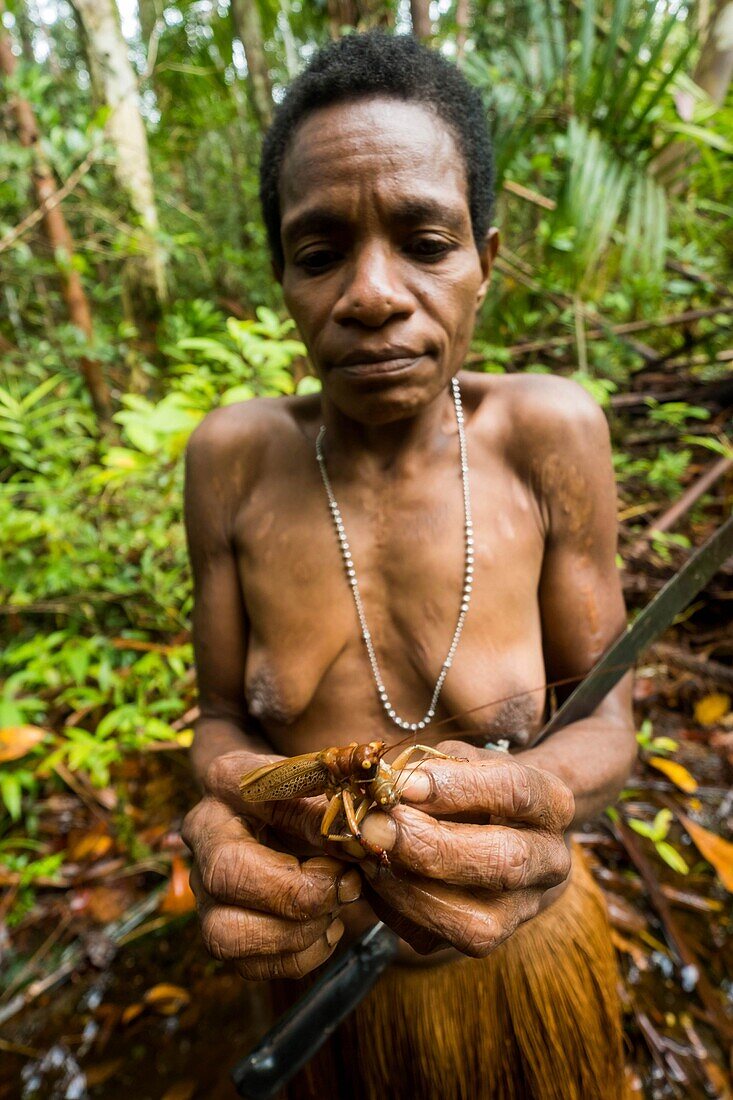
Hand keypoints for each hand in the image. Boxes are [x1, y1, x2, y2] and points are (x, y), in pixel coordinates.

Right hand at [182, 751, 361, 979]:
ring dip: (295, 933)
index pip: (250, 790)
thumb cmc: (305, 796)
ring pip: (225, 933)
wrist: (281, 817)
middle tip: (345, 883)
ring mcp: (204, 888)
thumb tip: (368, 834)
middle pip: (225, 875)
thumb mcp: (324, 783)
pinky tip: (326, 927)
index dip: (304, 819)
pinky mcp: (220, 929)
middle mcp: (203, 834)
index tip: (351, 835)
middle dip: (297, 891)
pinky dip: (298, 955)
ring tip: (335, 909)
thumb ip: (338, 806)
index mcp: (227, 780)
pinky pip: (247, 965)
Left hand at [358, 742, 574, 956]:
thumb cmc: (473, 784)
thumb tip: (391, 785)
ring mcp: (522, 910)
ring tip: (365, 853)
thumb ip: (434, 768)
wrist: (497, 826)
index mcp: (552, 804)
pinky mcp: (484, 940)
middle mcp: (550, 863)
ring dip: (407, 887)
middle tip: (376, 826)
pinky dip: (395, 908)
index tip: (402, 783)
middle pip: (505, 862)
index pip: (515, 791)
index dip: (456, 787)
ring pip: (475, 922)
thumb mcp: (462, 761)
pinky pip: (436, 940)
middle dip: (432, 846)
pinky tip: (371, 875)